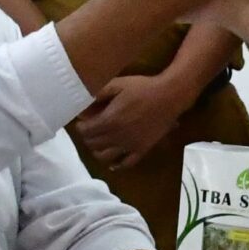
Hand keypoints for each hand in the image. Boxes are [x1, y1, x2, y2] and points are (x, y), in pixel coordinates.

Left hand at [72, 74, 189, 171]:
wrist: (168, 96)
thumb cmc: (142, 88)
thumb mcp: (117, 84)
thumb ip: (97, 95)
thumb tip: (82, 108)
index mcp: (109, 120)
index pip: (85, 131)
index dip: (80, 127)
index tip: (81, 122)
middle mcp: (117, 136)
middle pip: (93, 144)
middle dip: (87, 137)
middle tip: (89, 130)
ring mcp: (129, 145)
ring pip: (105, 156)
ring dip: (97, 151)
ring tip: (98, 143)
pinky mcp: (142, 150)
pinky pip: (126, 163)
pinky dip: (116, 165)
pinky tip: (112, 162)